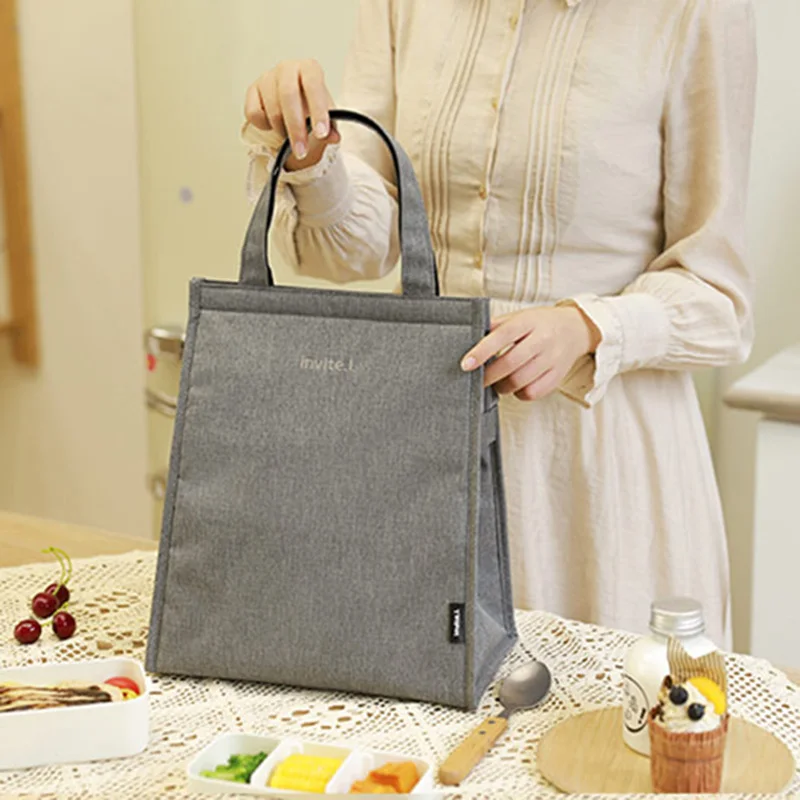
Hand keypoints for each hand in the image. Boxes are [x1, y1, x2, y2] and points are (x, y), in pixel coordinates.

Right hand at [244, 59, 339, 170]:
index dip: (318, 110)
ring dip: (281, 130)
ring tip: (289, 137)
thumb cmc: (310, 105)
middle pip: (288, 96)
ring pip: (272, 109)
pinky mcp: (252, 90)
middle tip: (301, 151)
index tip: (321, 134)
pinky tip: (273, 125)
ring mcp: (267, 77)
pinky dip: (264, 126)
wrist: (293, 102)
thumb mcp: (326, 116)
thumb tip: (334, 138)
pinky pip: (254, 113)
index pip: (313, 85)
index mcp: (309, 68)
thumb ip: (331, 127)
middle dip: (296, 128)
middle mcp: (287, 68)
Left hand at [460, 306, 600, 401]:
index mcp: (528, 322)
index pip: (501, 336)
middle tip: (479, 380)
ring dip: (502, 387)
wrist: (575, 329)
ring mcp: (552, 359)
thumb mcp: (519, 317)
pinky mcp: (558, 376)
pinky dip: (519, 393)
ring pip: (520, 382)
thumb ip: (496, 327)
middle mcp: (542, 340)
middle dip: (489, 376)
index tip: (466, 364)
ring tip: (496, 383)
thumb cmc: (540, 323)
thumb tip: (470, 340)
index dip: (481, 352)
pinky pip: (532, 393)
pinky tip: (516, 386)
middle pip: (510, 364)